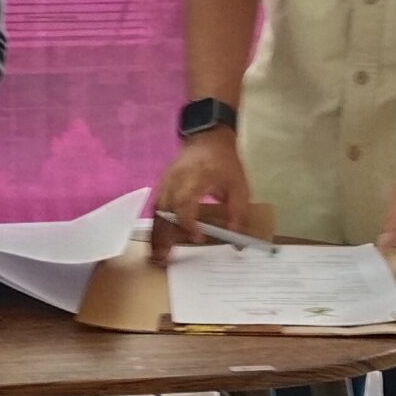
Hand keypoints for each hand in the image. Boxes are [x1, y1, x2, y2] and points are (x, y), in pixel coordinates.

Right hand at [152, 129, 251, 262]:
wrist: (208, 137)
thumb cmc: (225, 162)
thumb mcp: (239, 185)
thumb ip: (238, 212)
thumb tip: (236, 241)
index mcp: (195, 177)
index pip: (184, 202)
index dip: (187, 222)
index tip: (197, 238)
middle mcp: (175, 180)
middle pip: (164, 210)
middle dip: (163, 235)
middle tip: (163, 258)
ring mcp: (165, 182)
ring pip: (156, 211)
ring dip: (155, 233)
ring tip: (157, 255)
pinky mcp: (162, 184)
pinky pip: (155, 207)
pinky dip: (156, 225)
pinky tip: (157, 241)